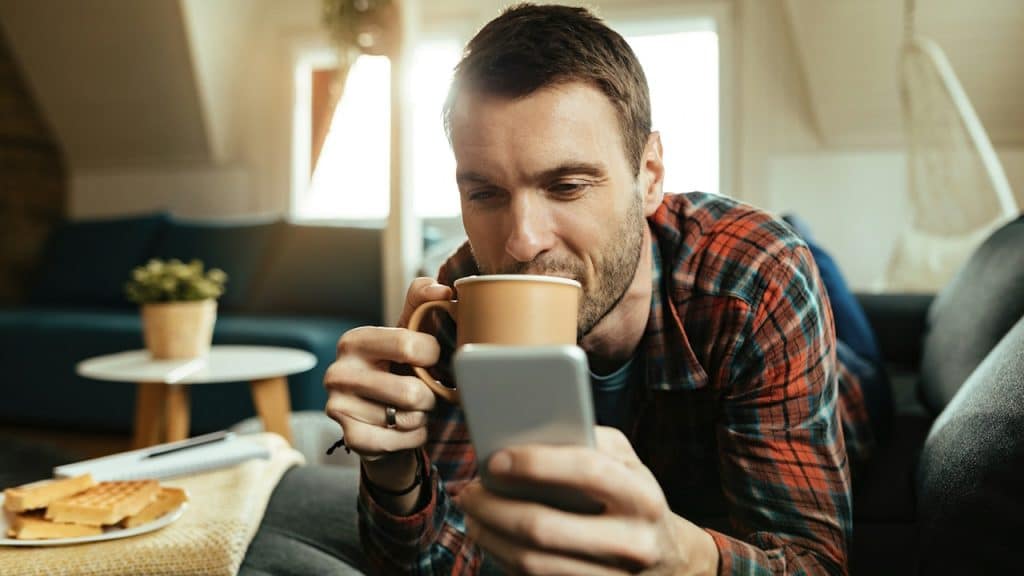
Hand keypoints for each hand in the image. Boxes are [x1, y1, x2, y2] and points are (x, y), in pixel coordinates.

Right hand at [324, 278, 450, 493]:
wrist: (383, 418)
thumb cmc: (400, 367)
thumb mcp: (408, 330)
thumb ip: (423, 301)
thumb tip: (444, 291)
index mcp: (355, 341)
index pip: (411, 346)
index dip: (433, 356)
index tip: (430, 359)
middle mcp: (339, 372)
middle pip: (411, 391)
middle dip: (429, 396)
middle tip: (423, 392)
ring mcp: (339, 407)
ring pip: (408, 418)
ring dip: (421, 417)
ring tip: (412, 409)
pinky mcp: (349, 437)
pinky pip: (399, 442)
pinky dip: (414, 437)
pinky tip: (407, 429)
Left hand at [456, 427, 718, 574]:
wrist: (672, 560)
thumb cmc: (636, 498)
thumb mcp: (629, 462)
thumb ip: (589, 441)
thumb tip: (530, 430)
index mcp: (642, 497)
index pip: (586, 472)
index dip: (536, 464)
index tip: (495, 460)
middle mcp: (632, 542)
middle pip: (545, 528)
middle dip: (494, 508)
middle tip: (470, 491)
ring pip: (533, 564)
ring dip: (491, 538)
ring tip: (473, 516)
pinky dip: (505, 560)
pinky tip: (492, 540)